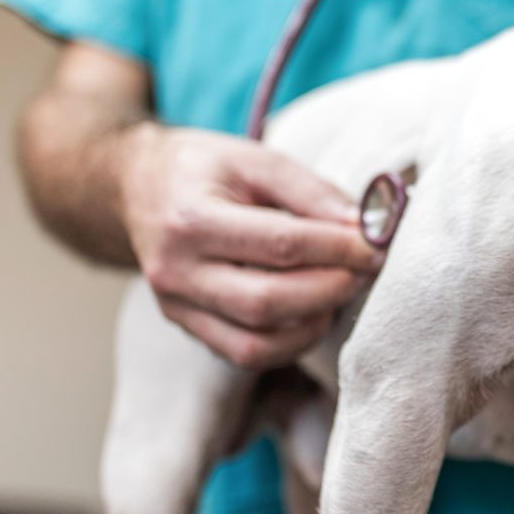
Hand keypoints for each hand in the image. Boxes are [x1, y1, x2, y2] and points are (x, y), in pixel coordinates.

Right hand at [116, 124, 383, 369]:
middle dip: (332, 289)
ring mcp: (177, 307)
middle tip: (367, 269)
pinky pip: (246, 354)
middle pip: (268, 303)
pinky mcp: (187, 328)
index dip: (339, 249)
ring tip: (341, 288)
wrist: (136, 188)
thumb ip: (313, 192)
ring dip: (315, 322)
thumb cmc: (203, 169)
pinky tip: (314, 310)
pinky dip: (291, 341)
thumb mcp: (256, 159)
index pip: (280, 245)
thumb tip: (368, 228)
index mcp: (190, 219)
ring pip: (257, 344)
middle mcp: (176, 272)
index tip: (378, 244)